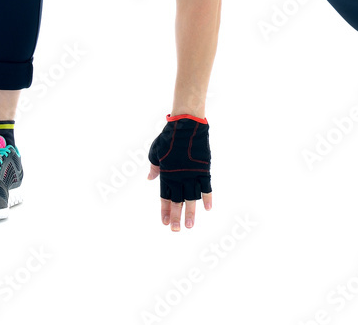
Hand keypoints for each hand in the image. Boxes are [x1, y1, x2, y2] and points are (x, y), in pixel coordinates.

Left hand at [147, 114, 211, 230]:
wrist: (186, 127)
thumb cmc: (169, 137)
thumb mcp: (155, 152)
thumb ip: (154, 167)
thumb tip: (149, 178)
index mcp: (166, 174)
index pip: (165, 197)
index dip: (164, 210)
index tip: (164, 222)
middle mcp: (179, 177)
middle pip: (177, 201)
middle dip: (176, 217)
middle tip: (176, 230)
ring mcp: (192, 174)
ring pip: (192, 198)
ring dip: (191, 212)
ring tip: (190, 226)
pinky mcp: (204, 169)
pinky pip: (206, 187)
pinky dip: (207, 197)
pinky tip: (208, 208)